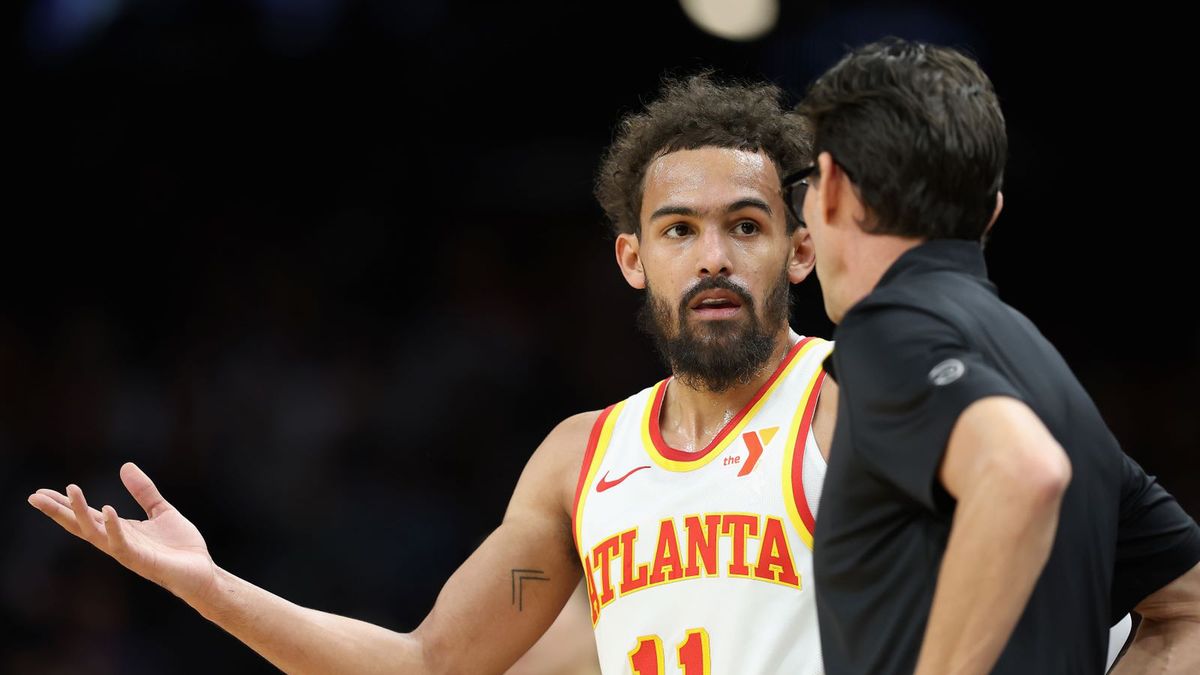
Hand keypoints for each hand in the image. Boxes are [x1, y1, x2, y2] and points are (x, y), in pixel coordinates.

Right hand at [28, 462, 219, 605]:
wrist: (202, 571)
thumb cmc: (180, 546)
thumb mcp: (160, 510)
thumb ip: (143, 491)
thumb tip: (125, 466)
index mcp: (120, 530)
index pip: (86, 515)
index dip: (65, 504)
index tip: (41, 492)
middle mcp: (117, 541)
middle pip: (80, 525)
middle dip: (58, 511)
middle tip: (34, 496)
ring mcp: (127, 552)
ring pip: (95, 534)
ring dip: (81, 514)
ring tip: (70, 491)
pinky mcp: (142, 560)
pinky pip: (122, 544)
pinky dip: (113, 527)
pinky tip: (107, 509)